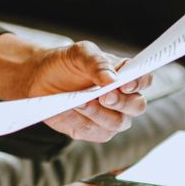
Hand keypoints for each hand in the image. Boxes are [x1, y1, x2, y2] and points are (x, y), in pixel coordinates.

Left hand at [26, 41, 151, 141]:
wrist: (40, 78)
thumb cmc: (66, 63)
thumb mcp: (79, 53)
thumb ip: (97, 63)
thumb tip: (112, 79)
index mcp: (125, 75)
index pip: (144, 79)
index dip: (139, 83)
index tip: (125, 84)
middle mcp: (124, 98)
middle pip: (137, 106)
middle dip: (121, 102)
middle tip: (103, 96)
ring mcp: (110, 117)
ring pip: (116, 123)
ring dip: (97, 113)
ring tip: (78, 101)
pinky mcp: (92, 131)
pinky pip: (92, 132)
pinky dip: (78, 121)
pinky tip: (65, 110)